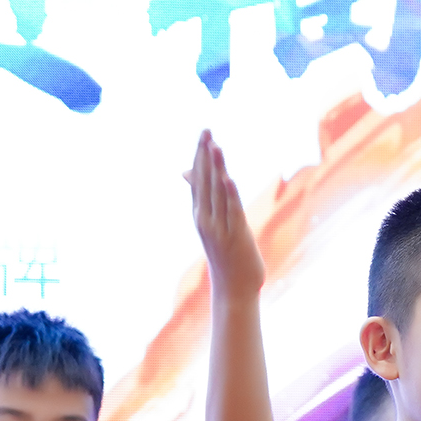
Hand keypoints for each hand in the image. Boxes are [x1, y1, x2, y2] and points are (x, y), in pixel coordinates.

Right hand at [184, 129, 263, 298]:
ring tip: (215, 146)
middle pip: (204, 181)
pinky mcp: (234, 237)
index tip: (204, 133)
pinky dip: (229, 194)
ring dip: (216, 169)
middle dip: (206, 155)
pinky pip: (231, 212)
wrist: (233, 290)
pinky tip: (228, 177)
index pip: (199, 179)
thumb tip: (186, 172)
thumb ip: (204, 199)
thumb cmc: (227, 257)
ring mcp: (219, 228)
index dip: (201, 155)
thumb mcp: (214, 225)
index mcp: (201, 215)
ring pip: (216, 193)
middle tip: (207, 130)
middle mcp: (206, 219)